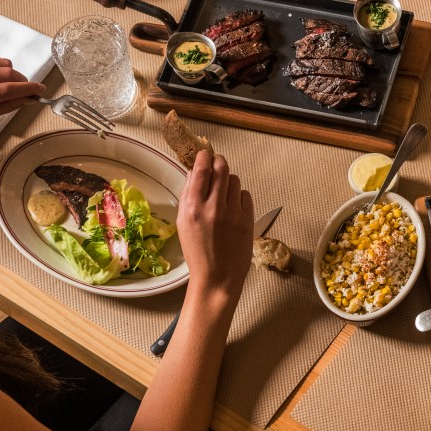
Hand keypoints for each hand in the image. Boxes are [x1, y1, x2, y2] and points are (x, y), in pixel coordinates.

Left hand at [0, 53, 43, 127]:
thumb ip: (9, 105)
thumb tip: (30, 97)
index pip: (6, 89)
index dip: (27, 88)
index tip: (40, 89)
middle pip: (6, 73)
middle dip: (21, 79)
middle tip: (23, 87)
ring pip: (1, 62)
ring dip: (10, 72)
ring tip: (3, 81)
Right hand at [178, 151, 254, 295]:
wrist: (217, 276)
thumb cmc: (198, 252)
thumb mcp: (183, 223)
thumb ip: (189, 196)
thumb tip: (195, 172)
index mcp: (193, 208)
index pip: (201, 170)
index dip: (204, 157)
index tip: (204, 154)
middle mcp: (213, 208)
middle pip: (221, 168)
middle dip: (219, 162)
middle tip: (217, 164)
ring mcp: (233, 213)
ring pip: (234, 180)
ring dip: (228, 181)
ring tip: (223, 193)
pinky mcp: (248, 219)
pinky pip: (245, 195)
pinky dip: (239, 197)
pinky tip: (233, 207)